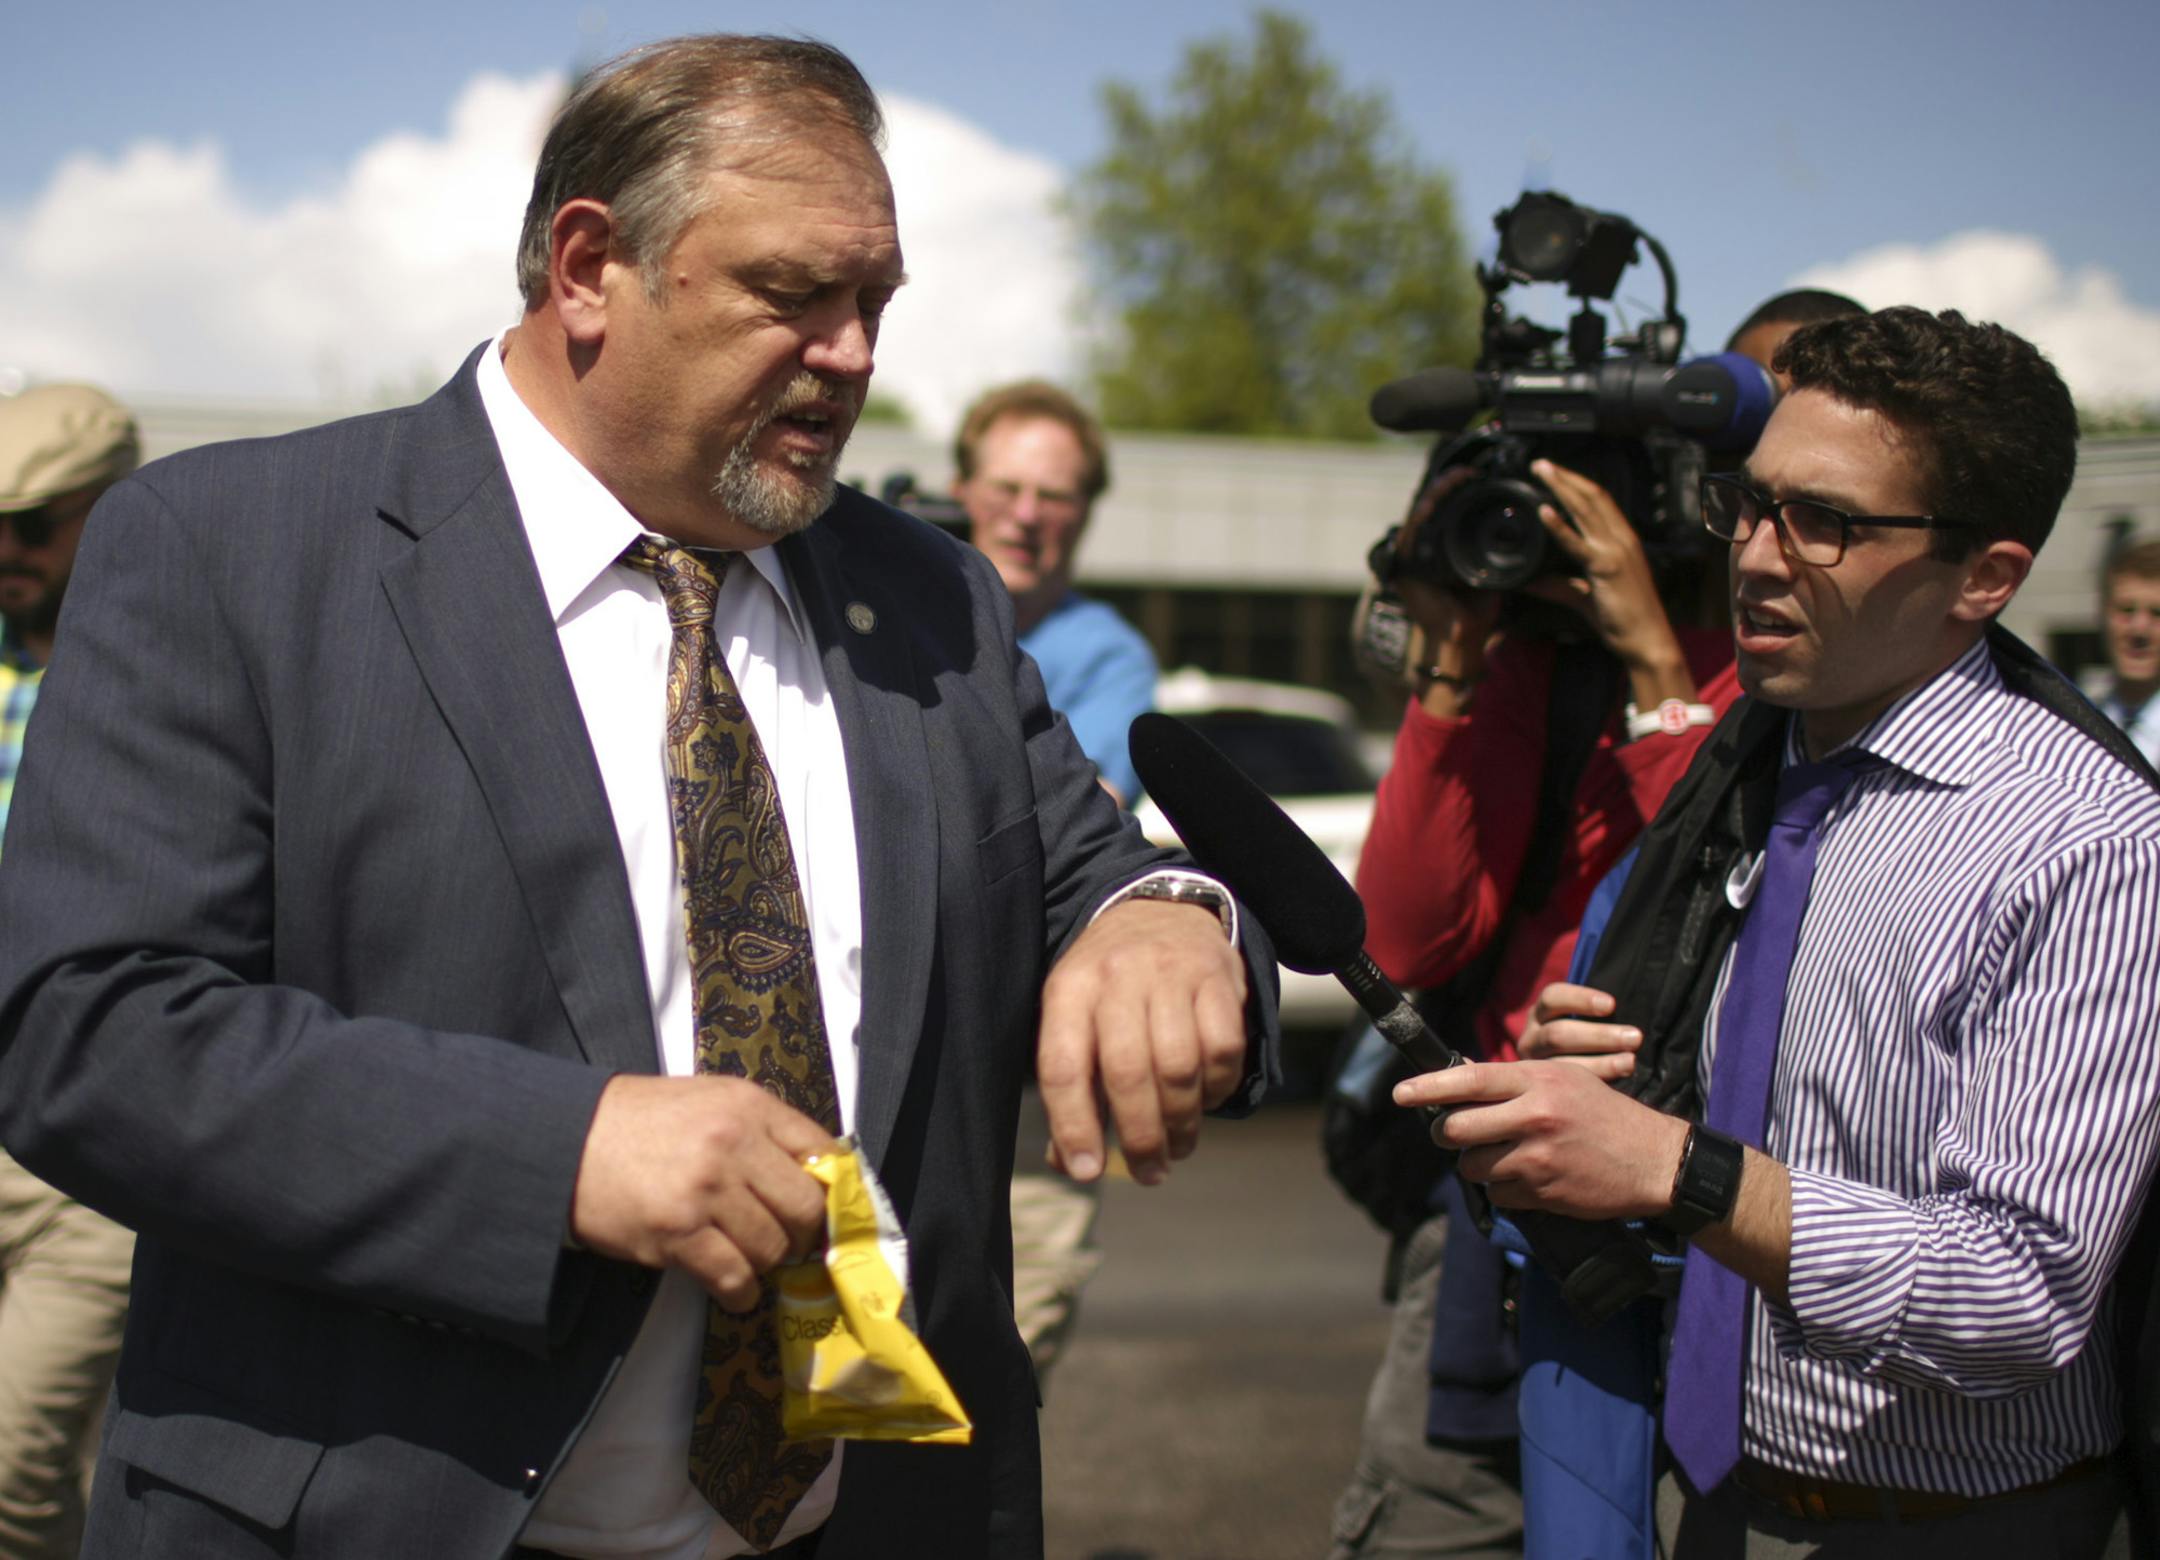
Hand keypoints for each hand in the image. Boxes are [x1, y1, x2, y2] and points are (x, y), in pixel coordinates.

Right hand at [570, 1074, 837, 1310]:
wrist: (566, 1140)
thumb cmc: (640, 1121)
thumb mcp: (709, 1100)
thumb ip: (761, 1129)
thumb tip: (813, 1173)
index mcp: (748, 1105)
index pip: (821, 1151)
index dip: (831, 1189)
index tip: (827, 1211)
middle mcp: (733, 1143)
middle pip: (804, 1206)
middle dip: (803, 1233)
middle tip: (790, 1242)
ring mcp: (706, 1190)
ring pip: (771, 1247)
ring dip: (765, 1262)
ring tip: (747, 1258)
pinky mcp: (677, 1233)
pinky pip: (733, 1277)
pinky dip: (740, 1293)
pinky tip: (734, 1291)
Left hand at [1038, 899, 1247, 1186]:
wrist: (1161, 907)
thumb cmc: (1110, 984)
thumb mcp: (1074, 1016)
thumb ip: (1073, 1089)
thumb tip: (1073, 1165)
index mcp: (1069, 988)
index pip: (1062, 1065)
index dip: (1073, 1125)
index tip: (1087, 1170)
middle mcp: (1118, 975)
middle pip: (1127, 1072)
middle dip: (1139, 1136)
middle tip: (1148, 1172)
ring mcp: (1172, 972)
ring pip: (1178, 1066)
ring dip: (1181, 1122)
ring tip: (1179, 1146)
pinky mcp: (1219, 977)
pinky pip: (1224, 1048)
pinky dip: (1217, 1087)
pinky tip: (1207, 1100)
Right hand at [1392, 468, 1501, 693]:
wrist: (1462, 641)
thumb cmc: (1476, 612)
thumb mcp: (1492, 574)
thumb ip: (1497, 553)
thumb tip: (1519, 531)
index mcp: (1444, 551)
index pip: (1448, 511)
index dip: (1457, 490)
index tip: (1475, 476)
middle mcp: (1425, 552)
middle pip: (1432, 509)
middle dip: (1445, 487)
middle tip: (1462, 472)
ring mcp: (1413, 560)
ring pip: (1419, 517)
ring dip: (1433, 497)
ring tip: (1449, 481)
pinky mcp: (1404, 570)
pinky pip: (1408, 538)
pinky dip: (1418, 520)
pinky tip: (1428, 506)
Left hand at [1393, 1058, 1686, 1220]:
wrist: (1654, 1160)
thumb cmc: (1604, 1114)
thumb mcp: (1563, 1080)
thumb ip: (1513, 1081)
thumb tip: (1457, 1076)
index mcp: (1538, 1080)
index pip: (1469, 1081)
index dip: (1428, 1087)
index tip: (1400, 1092)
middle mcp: (1534, 1116)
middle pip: (1457, 1128)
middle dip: (1445, 1134)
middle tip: (1452, 1134)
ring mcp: (1538, 1157)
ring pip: (1472, 1165)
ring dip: (1476, 1164)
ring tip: (1502, 1155)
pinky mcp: (1543, 1192)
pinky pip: (1498, 1193)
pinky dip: (1504, 1188)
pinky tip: (1529, 1178)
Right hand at [1516, 981, 1640, 1082]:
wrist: (1554, 1076)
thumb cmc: (1584, 1037)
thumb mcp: (1579, 1019)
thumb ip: (1598, 1013)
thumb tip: (1626, 1006)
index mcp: (1539, 1013)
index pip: (1552, 998)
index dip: (1581, 999)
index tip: (1611, 1005)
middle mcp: (1531, 1039)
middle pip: (1558, 1034)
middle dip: (1600, 1036)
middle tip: (1635, 1037)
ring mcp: (1533, 1068)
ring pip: (1561, 1065)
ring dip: (1601, 1063)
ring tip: (1630, 1062)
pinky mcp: (1542, 1091)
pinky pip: (1566, 1091)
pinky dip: (1594, 1084)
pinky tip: (1615, 1087)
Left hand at [1523, 460, 1693, 706]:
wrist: (1647, 642)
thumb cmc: (1623, 620)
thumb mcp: (1585, 598)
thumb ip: (1559, 587)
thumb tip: (1531, 582)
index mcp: (1622, 541)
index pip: (1600, 501)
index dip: (1576, 484)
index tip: (1554, 473)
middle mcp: (1622, 539)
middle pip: (1592, 496)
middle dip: (1565, 477)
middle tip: (1539, 463)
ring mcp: (1616, 551)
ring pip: (1586, 509)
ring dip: (1561, 486)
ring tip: (1540, 471)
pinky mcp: (1607, 568)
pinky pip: (1579, 543)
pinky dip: (1560, 525)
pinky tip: (1544, 511)